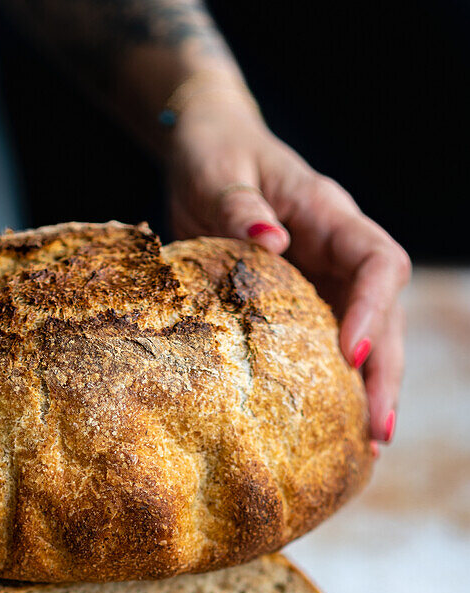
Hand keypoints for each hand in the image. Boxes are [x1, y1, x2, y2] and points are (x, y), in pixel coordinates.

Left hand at [166, 82, 410, 444]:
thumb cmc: (214, 154)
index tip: (350, 351)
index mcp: (327, 213)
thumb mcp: (216, 172)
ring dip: (371, 388)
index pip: (377, 260)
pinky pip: (330, 344)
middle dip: (384, 371)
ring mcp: (327, 276)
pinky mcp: (305, 299)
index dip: (373, 307)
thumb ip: (239, 207)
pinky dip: (337, 384)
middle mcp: (338, 249)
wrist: (208, 148)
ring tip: (369, 444)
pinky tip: (336, 426)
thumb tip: (271, 240)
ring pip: (368, 334)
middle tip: (377, 430)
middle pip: (385, 312)